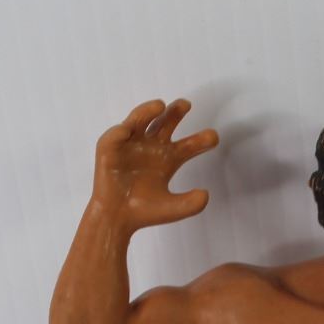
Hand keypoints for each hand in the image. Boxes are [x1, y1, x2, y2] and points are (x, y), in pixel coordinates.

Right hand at [92, 98, 219, 230]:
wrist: (117, 219)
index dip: (201, 140)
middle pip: (165, 123)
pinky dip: (120, 131)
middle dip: (175, 113)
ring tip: (159, 105)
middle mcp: (151, 147)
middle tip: (186, 104)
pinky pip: (115, 136)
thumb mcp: (173, 209)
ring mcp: (130, 145)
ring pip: (140, 120)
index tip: (213, 138)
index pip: (188, 145)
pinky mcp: (110, 149)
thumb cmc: (144, 212)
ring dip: (148, 111)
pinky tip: (126, 130)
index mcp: (168, 158)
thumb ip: (191, 204)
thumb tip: (205, 194)